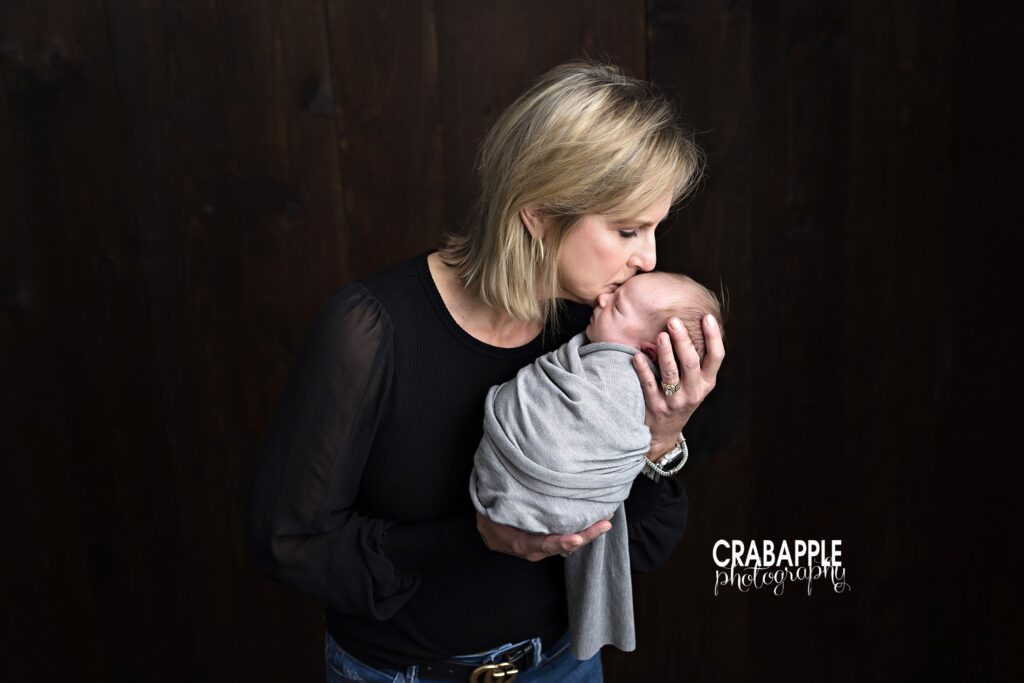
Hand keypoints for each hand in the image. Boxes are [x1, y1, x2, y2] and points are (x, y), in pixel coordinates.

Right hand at [476, 513, 611, 561]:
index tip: (577, 538)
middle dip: (585, 536)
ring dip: (585, 534)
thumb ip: (510, 504)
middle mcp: (531, 550)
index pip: (543, 545)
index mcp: (518, 542)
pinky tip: (591, 522)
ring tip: (604, 521)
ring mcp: (538, 550)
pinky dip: (577, 532)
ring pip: (565, 545)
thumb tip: (525, 485)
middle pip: (561, 547)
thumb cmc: (488, 513)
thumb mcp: (493, 508)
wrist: (482, 527)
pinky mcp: (543, 545)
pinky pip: (562, 540)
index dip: (561, 543)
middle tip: (604, 524)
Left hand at [633, 314, 724, 457]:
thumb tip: (690, 324)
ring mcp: (674, 400)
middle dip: (683, 340)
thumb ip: (696, 360)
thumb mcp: (695, 384)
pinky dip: (643, 369)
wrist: (664, 432)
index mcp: (707, 383)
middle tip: (674, 320)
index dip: (713, 337)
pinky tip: (636, 355)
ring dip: (665, 352)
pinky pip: (648, 384)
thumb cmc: (680, 398)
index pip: (716, 357)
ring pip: (671, 373)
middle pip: (691, 362)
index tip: (707, 317)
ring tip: (660, 335)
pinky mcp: (655, 406)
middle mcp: (694, 392)